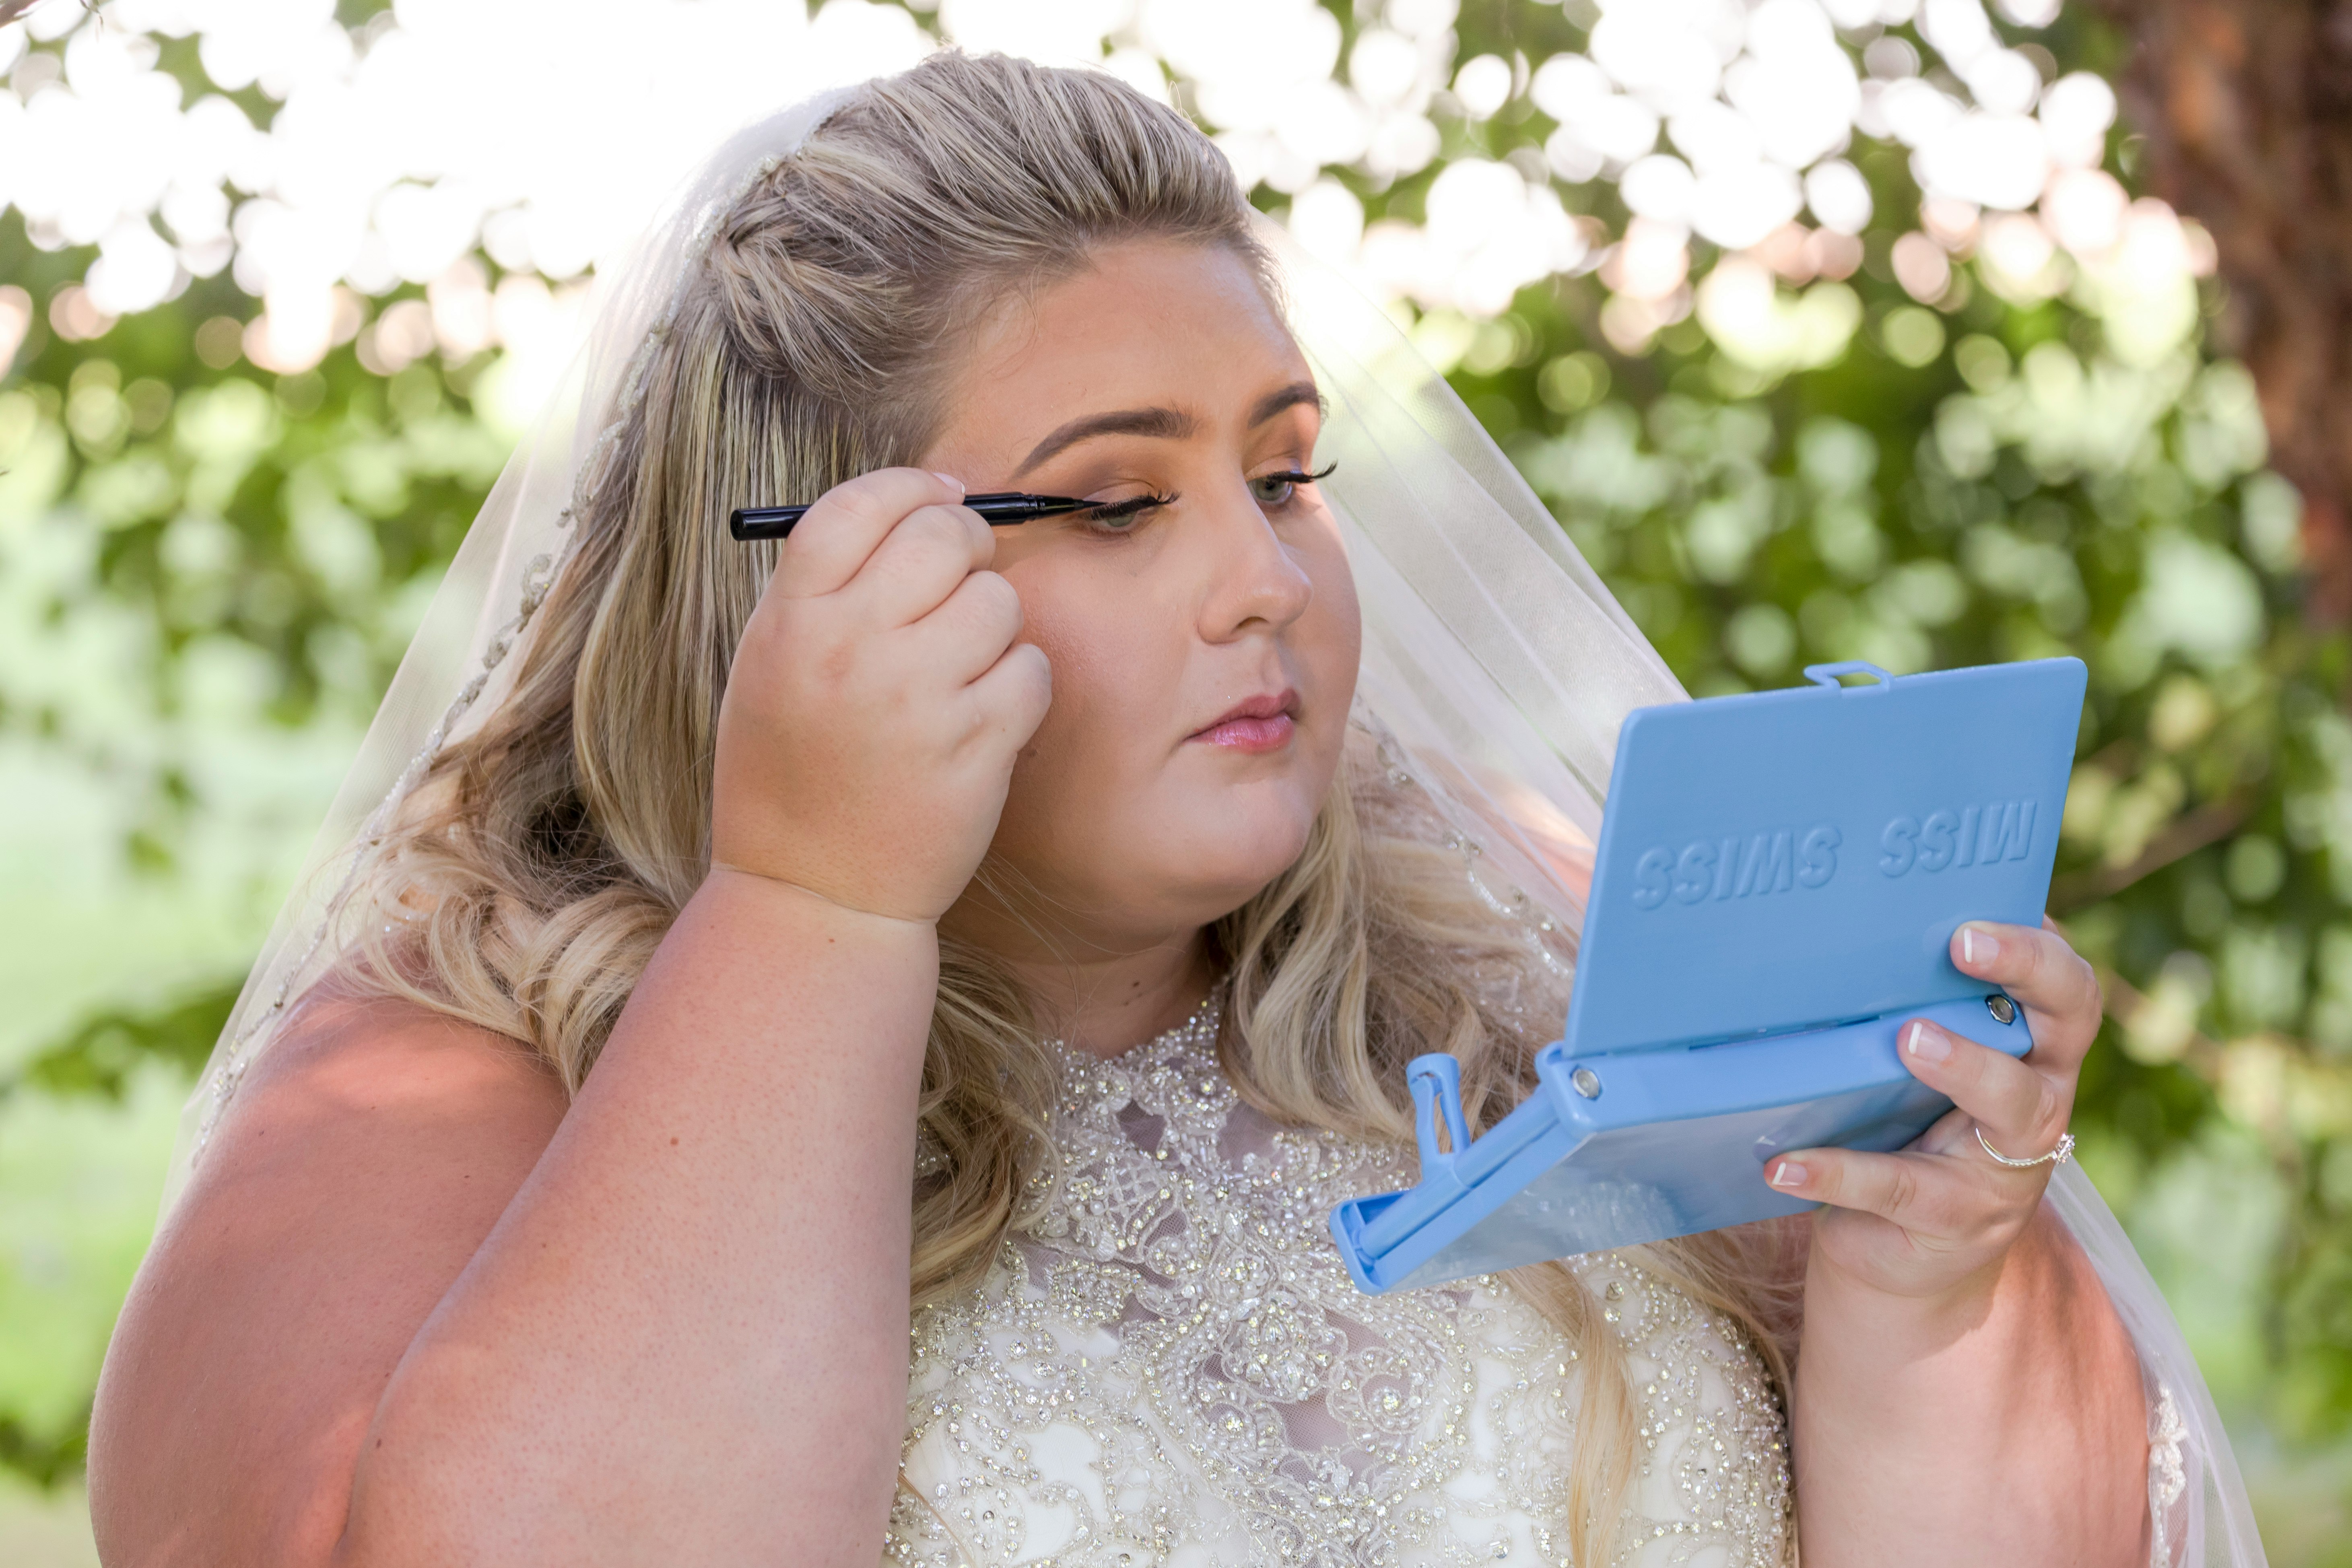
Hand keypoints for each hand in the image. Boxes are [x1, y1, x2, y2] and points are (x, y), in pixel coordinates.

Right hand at [711, 468, 1051, 923]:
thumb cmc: (793, 773)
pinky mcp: (975, 746)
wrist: (813, 894)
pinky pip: (1033, 669)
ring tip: (963, 669)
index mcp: (792, 620)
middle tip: (966, 573)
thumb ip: (831, 587)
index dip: (913, 488)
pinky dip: (1023, 685)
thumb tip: (922, 505)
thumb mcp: (773, 666)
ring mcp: (916, 697)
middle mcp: (851, 648)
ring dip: (996, 625)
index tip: (943, 495)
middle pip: (941, 536)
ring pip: (999, 601)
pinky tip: (989, 714)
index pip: (859, 505)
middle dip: (968, 543)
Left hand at [1762, 917, 2101, 1303]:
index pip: (2065, 986)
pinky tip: (1783, 1165)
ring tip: (1906, 1040)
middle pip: (2066, 1023)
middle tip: (1962, 947)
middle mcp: (2038, 1101)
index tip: (1981, 913)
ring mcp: (2005, 1166)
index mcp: (2032, 1052)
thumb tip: (1834, 938)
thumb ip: (1907, 1016)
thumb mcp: (1914, 1074)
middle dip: (2025, 972)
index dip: (2037, 946)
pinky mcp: (1953, 1221)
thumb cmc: (1904, 1135)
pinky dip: (1835, 1172)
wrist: (1899, 1260)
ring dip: (1963, 1065)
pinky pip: (1896, 1187)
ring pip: (2011, 1104)